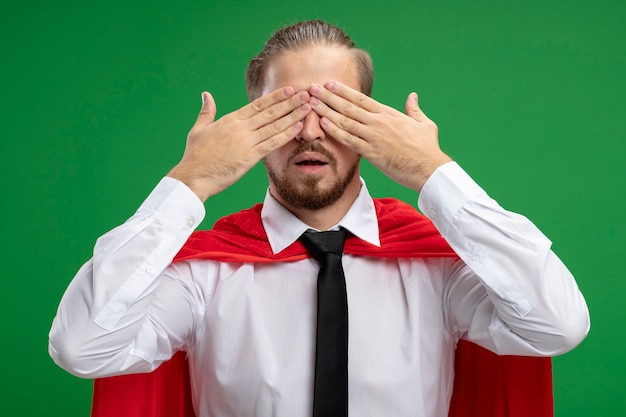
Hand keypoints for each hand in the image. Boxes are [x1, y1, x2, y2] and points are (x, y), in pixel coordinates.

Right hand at [168, 87, 310, 201]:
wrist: (193, 176)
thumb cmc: (195, 156)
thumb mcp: (198, 129)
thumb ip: (206, 112)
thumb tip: (206, 95)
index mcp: (230, 120)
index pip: (257, 105)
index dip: (275, 97)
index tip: (289, 90)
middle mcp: (240, 128)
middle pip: (270, 112)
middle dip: (289, 102)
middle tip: (305, 93)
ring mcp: (246, 142)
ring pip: (274, 125)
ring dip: (293, 116)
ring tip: (307, 107)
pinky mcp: (249, 157)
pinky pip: (272, 143)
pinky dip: (286, 134)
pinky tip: (298, 128)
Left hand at [308, 81, 451, 190]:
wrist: (428, 168)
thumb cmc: (427, 148)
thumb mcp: (424, 123)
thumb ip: (414, 109)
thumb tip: (412, 96)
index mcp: (389, 114)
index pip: (361, 98)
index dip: (343, 90)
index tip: (330, 83)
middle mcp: (378, 122)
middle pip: (348, 106)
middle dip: (328, 96)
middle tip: (312, 88)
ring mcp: (373, 137)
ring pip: (345, 121)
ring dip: (326, 111)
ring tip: (311, 103)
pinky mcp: (371, 152)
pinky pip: (348, 140)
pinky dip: (334, 131)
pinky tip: (322, 124)